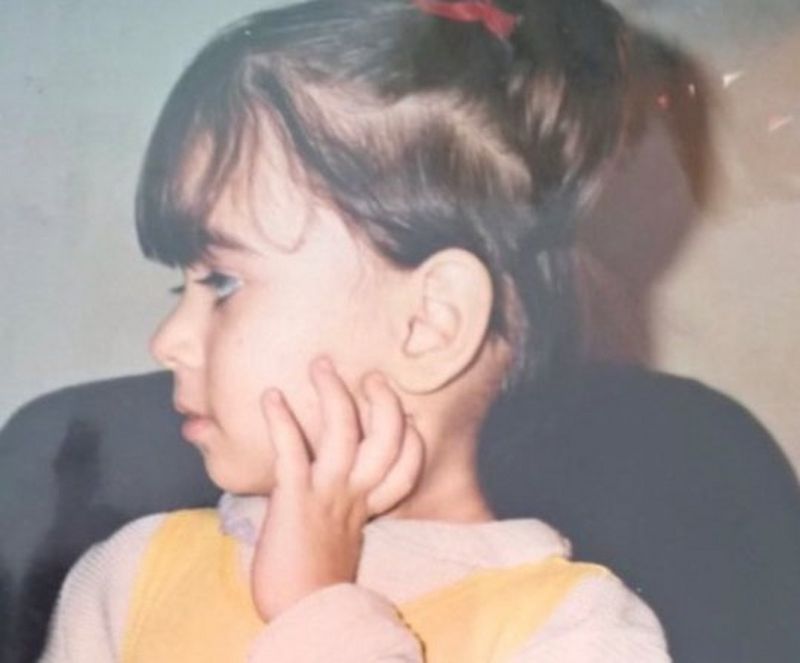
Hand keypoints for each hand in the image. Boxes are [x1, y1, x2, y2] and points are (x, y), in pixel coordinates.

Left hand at [251, 356, 424, 621]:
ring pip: (343, 431)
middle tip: (370, 378)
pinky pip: (292, 450)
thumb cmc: (313, 578)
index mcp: (367, 507)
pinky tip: (271, 396)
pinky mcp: (295, 497)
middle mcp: (354, 495)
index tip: (404, 416)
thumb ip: (343, 510)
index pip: (406, 467)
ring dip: (333, 393)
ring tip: (321, 365)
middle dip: (382, 402)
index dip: (410, 439)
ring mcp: (327, 493)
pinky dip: (281, 420)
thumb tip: (332, 488)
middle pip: (386, 438)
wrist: (297, 612)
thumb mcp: (339, 539)